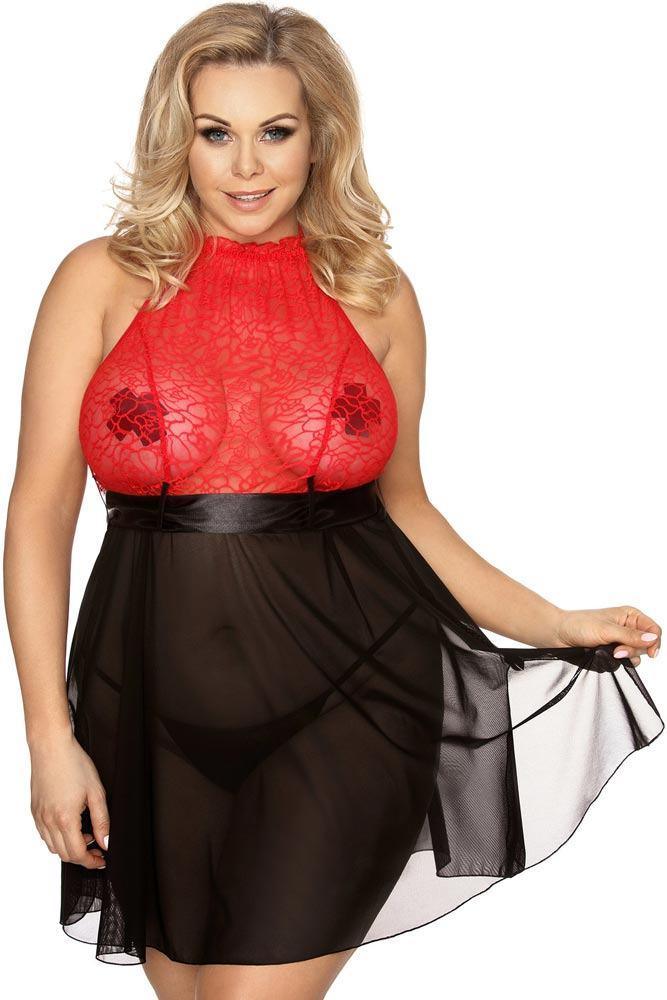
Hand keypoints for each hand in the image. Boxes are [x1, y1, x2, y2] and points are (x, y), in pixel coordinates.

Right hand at [29, 730, 108, 868]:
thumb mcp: (96, 792)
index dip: (91, 861)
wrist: (51, 747)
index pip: (77, 854)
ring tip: (86, 834)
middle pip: (64, 854)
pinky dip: (57, 838)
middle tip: (97, 849)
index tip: (101, 860)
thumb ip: (102, 821)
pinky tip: (70, 825)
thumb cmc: (73, 763)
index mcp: (65, 819)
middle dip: (82, 857)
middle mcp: (48, 821)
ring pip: (53, 847)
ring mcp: (39, 817)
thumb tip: (106, 842)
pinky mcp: (34, 811)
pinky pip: (44, 835)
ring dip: (69, 847)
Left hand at [555, 605, 660, 666]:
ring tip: (610, 652)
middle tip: (617, 650)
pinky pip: (625, 661)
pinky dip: (619, 661)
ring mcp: (620, 640)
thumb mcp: (607, 630)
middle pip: (646, 644)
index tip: (650, 653)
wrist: (558, 634)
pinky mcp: (612, 651)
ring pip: (636, 654)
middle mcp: (627, 627)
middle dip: (634, 650)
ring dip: (626, 656)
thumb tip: (653, 639)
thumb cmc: (579, 626)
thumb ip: (630, 636)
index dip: (654, 641)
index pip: (653, 630)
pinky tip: (608, 657)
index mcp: (630, 615)